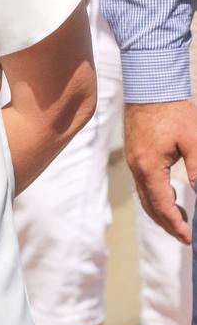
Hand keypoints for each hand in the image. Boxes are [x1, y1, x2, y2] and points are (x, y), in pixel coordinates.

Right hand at [124, 100, 196, 244]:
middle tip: (185, 236)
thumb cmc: (173, 111)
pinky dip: (155, 196)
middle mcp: (137, 166)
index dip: (176, 225)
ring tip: (178, 220)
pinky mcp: (135, 153)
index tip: (189, 238)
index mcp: (149, 167)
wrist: (149, 86)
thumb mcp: (193, 141)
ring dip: (160, 211)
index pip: (162, 206)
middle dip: (167, 224)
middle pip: (149, 206)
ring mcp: (133, 160)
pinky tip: (170, 196)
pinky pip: (143, 183)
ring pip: (144, 195)